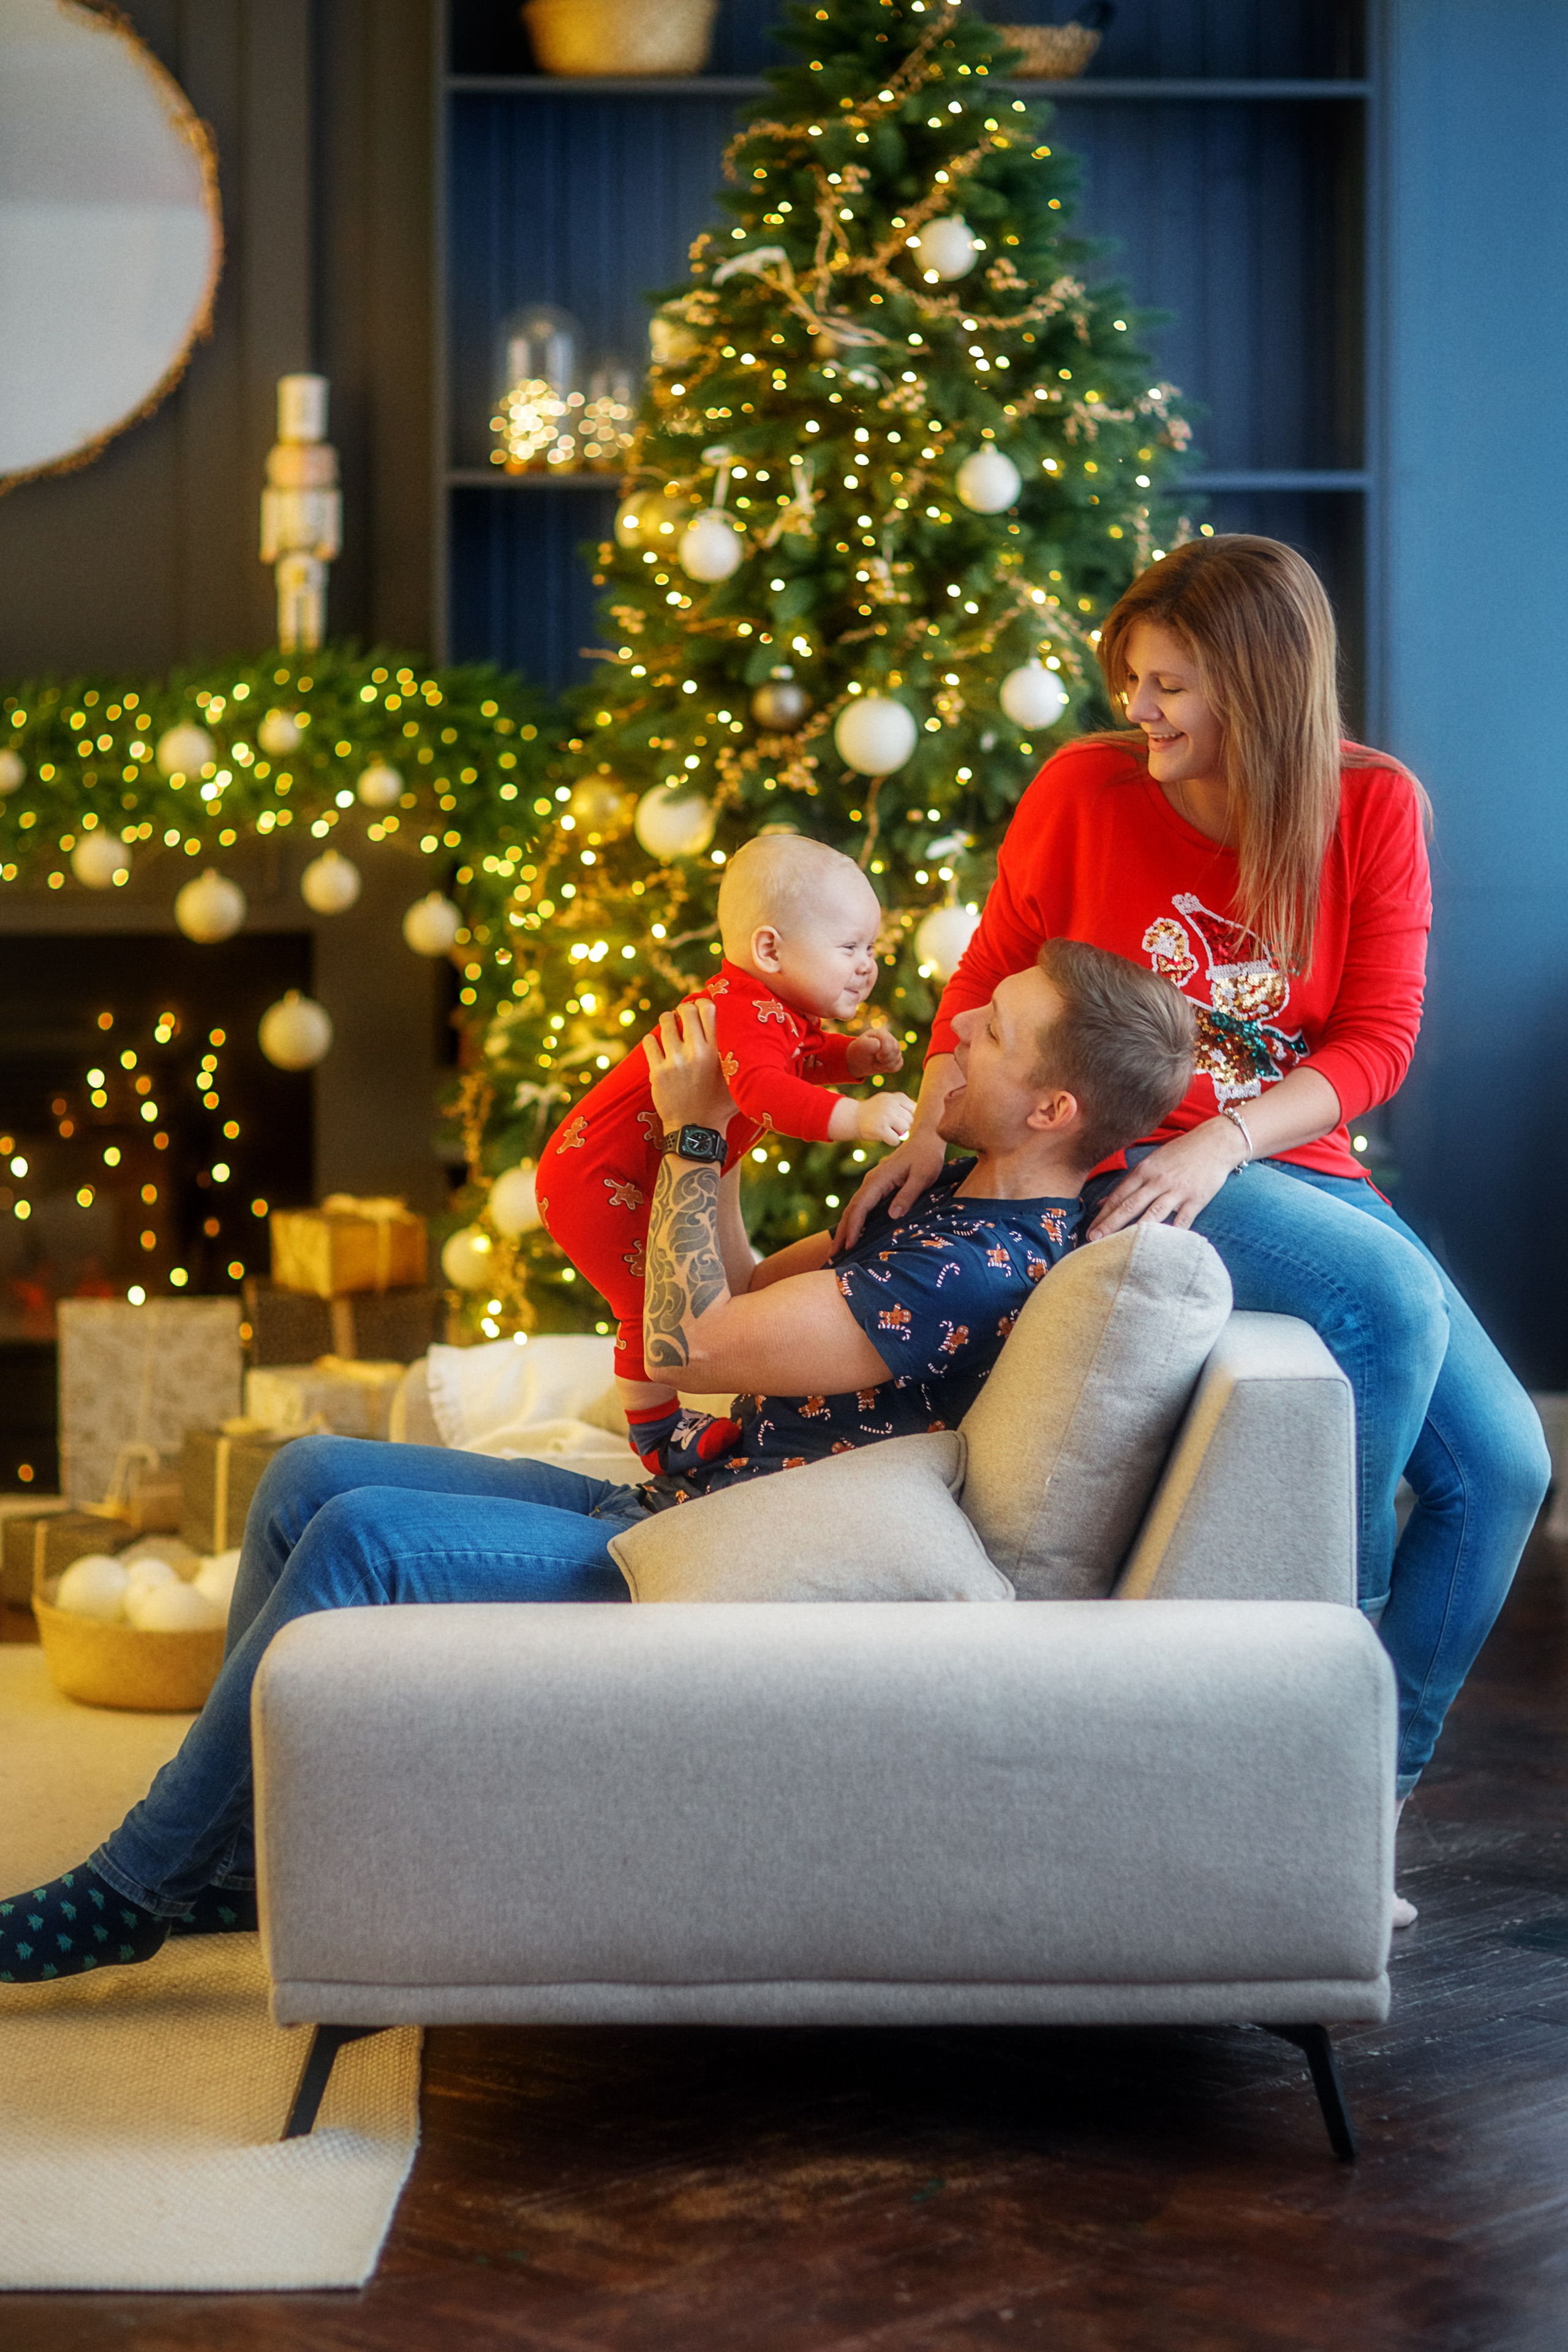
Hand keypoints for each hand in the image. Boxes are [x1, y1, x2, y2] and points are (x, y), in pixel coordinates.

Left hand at [644, 997, 737, 1134]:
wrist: (696, 1129)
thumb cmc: (720, 1104)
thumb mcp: (737, 1078)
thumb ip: (738, 1054)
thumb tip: (741, 1027)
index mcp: (719, 1052)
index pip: (709, 1009)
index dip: (704, 1003)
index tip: (701, 1008)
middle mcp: (697, 1053)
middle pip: (687, 1010)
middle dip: (685, 1009)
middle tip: (685, 1015)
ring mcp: (675, 1062)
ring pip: (666, 1021)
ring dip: (668, 1019)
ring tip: (671, 1024)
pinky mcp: (657, 1072)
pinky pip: (649, 1041)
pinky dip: (652, 1040)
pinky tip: (658, 1044)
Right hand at [832, 1124, 947, 1250]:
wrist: (926, 1139)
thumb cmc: (927, 1157)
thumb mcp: (923, 1176)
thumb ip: (908, 1195)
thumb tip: (892, 1215)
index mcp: (879, 1180)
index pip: (861, 1206)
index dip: (853, 1227)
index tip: (849, 1245)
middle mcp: (871, 1182)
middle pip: (851, 1209)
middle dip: (841, 1233)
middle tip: (832, 1255)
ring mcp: (872, 1184)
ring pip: (854, 1208)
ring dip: (844, 1228)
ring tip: (837, 1250)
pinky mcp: (877, 1187)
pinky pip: (862, 1206)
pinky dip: (854, 1221)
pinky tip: (852, 1234)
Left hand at [846, 1025, 903, 1078]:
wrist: (859, 1060)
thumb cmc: (859, 1051)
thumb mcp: (860, 1046)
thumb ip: (868, 1044)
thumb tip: (878, 1044)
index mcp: (881, 1034)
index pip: (889, 1041)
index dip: (884, 1051)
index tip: (876, 1055)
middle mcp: (890, 1039)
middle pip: (895, 1050)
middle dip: (884, 1059)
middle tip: (874, 1059)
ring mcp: (894, 1048)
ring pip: (898, 1058)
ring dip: (885, 1065)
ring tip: (876, 1062)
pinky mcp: (896, 1057)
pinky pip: (899, 1065)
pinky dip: (890, 1068)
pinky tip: (881, 1066)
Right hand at [855, 1090, 916, 1145]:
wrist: (854, 1117)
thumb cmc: (875, 1111)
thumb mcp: (887, 1100)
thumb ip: (902, 1103)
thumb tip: (918, 1113)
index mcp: (893, 1097)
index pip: (912, 1107)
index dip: (907, 1115)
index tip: (898, 1117)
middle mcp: (890, 1105)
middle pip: (910, 1120)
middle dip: (903, 1125)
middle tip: (892, 1125)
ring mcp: (885, 1117)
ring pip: (905, 1129)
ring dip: (899, 1133)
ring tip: (889, 1130)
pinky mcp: (880, 1129)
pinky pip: (896, 1140)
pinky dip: (892, 1141)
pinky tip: (885, 1137)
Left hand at [1086, 1120, 1245, 1238]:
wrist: (1215, 1142)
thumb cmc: (1181, 1153)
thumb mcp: (1151, 1162)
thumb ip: (1129, 1183)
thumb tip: (1103, 1202)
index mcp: (1144, 1170)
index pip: (1118, 1196)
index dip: (1102, 1215)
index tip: (1089, 1231)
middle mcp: (1157, 1181)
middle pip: (1129, 1206)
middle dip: (1110, 1225)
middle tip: (1093, 1241)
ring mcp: (1177, 1191)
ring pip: (1152, 1215)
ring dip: (1134, 1232)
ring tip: (1119, 1247)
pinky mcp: (1196, 1199)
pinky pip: (1181, 1222)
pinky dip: (1171, 1235)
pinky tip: (1160, 1248)